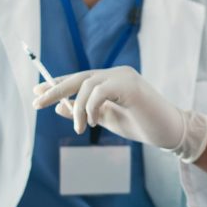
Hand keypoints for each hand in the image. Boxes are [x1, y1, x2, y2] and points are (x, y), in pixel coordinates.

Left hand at [33, 66, 206, 161]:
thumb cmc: (142, 126)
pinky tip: (90, 122)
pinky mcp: (131, 85)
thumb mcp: (107, 120)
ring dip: (76, 107)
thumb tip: (59, 107)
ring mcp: (124, 77)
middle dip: (55, 89)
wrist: (169, 132)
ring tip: (78, 128)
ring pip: (87, 84)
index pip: (78, 78)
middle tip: (37, 102)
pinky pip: (101, 91)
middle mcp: (116, 73)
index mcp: (111, 80)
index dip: (57, 84)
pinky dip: (90, 107)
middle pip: (78, 77)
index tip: (37, 92)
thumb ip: (84, 112)